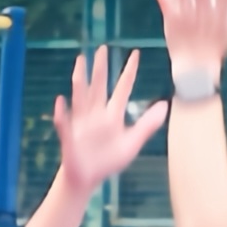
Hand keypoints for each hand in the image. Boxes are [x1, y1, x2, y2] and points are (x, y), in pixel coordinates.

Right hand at [54, 46, 165, 193]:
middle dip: (100, 68)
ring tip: (80, 61)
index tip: (136, 53)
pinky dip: (63, 113)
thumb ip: (147, 125)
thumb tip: (165, 105)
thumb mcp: (132, 143)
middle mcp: (96, 114)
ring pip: (80, 96)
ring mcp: (81, 123)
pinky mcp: (70, 136)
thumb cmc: (108, 161)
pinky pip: (65, 124)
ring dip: (80, 79)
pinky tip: (61, 101)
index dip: (129, 72)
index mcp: (112, 115)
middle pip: (98, 86)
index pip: (122, 88)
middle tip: (102, 48)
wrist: (87, 178)